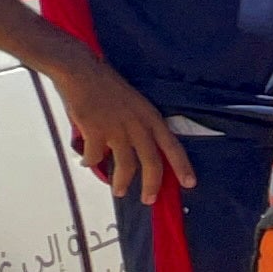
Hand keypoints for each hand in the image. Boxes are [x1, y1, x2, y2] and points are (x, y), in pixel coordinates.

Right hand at [49, 56, 194, 203]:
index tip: (190, 184)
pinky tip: (86, 163)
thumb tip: (141, 152)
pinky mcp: (95, 132)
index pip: (173, 146)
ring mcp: (117, 130)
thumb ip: (140, 126)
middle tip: (149, 200)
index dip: (182, 167)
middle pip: (152, 163)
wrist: (82, 72)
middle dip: (152, 185)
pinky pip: (94, 157)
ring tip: (119, 191)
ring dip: (122, 183)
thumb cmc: (108, 87)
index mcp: (151, 118)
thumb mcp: (135, 105)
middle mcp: (138, 126)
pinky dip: (90, 162)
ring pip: (125, 166)